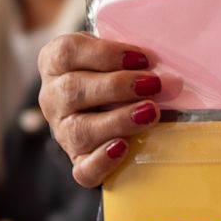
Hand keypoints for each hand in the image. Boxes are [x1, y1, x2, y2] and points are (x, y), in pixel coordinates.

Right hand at [38, 33, 161, 187]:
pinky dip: (103, 160)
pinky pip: (83, 169)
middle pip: (73, 90)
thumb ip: (132, 55)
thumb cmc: (115, 68)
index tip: (142, 58)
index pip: (67, 53)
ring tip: (150, 112)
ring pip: (80, 130)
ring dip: (118, 120)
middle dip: (117, 86)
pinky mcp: (78, 160)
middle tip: (152, 84)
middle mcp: (53, 97)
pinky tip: (124, 147)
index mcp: (55, 62)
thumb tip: (167, 67)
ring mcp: (63, 131)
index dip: (105, 54)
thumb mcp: (116, 52)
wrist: (109, 100)